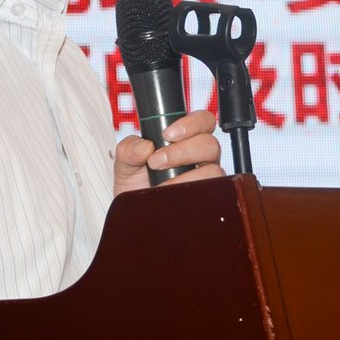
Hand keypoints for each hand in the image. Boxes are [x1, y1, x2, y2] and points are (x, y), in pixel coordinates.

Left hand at [112, 108, 226, 196]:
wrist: (135, 217)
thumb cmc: (135, 188)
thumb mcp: (125, 164)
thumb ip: (129, 149)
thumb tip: (144, 146)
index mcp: (186, 141)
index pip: (203, 121)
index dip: (191, 124)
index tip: (167, 135)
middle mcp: (201, 159)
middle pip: (210, 144)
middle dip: (183, 151)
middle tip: (156, 161)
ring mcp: (206, 180)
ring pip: (213, 170)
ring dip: (187, 175)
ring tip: (161, 184)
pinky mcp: (207, 200)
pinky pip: (211, 193)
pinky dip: (190, 193)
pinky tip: (171, 196)